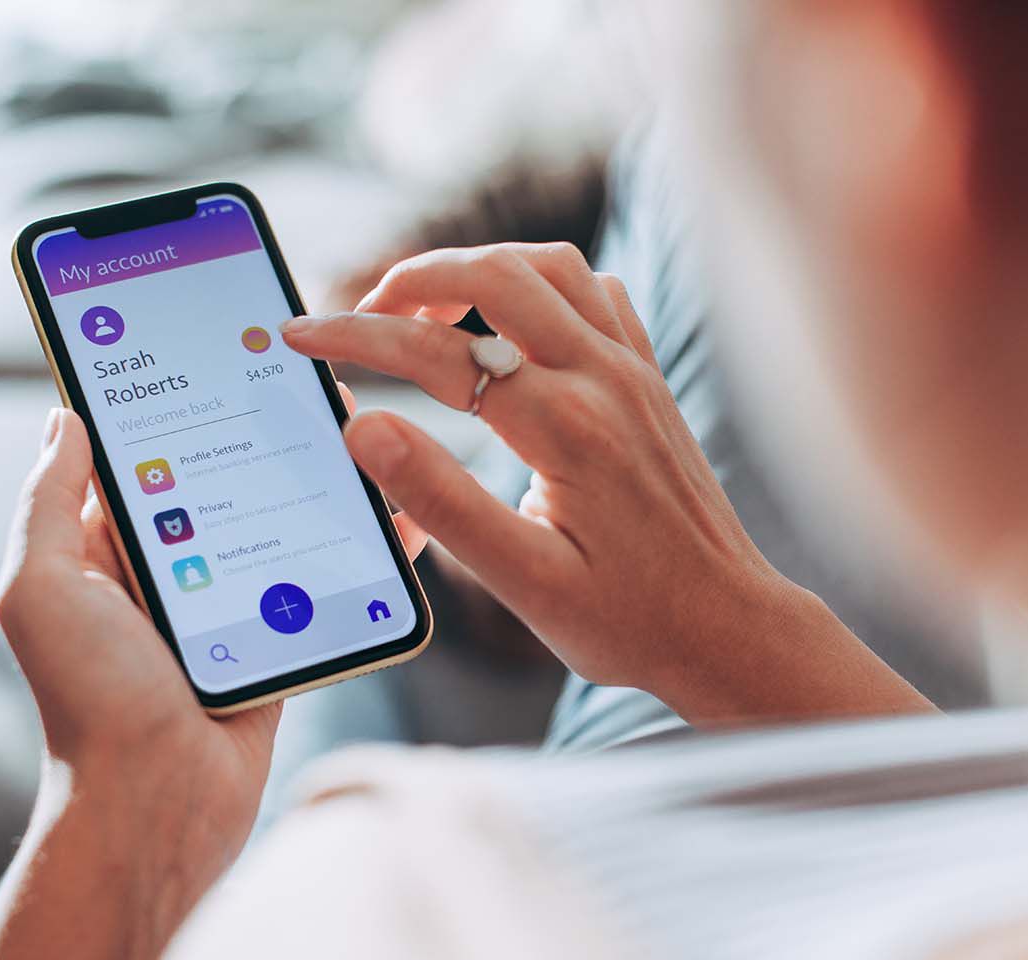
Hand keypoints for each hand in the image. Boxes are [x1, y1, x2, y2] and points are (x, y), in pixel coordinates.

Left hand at [0, 390, 425, 829]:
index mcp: (104, 550)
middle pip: (221, 477)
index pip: (140, 456)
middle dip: (258, 426)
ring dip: (313, 476)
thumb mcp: (43, 586)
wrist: (157, 803)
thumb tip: (67, 416)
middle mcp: (166, 568)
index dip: (170, 400)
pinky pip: (319, 575)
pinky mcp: (278, 634)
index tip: (211, 344)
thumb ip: (51, 500)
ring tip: (355, 424)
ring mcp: (226, 602)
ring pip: (277, 518)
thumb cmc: (90, 698)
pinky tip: (392, 510)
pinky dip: (356, 544)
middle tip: (305, 373)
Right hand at [282, 243, 929, 723]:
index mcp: (565, 427)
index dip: (357, 336)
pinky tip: (507, 320)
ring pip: (547, 265)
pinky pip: (592, 290)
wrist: (727, 625)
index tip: (300, 335)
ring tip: (422, 308)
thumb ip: (442, 501)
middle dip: (412, 277)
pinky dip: (537, 282)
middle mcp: (604, 378)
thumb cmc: (629, 618)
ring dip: (475, 267)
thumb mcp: (525, 582)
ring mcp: (633, 369)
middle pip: (495, 273)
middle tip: (359, 314)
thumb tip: (365, 430)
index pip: (438, 353)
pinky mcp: (647, 376)